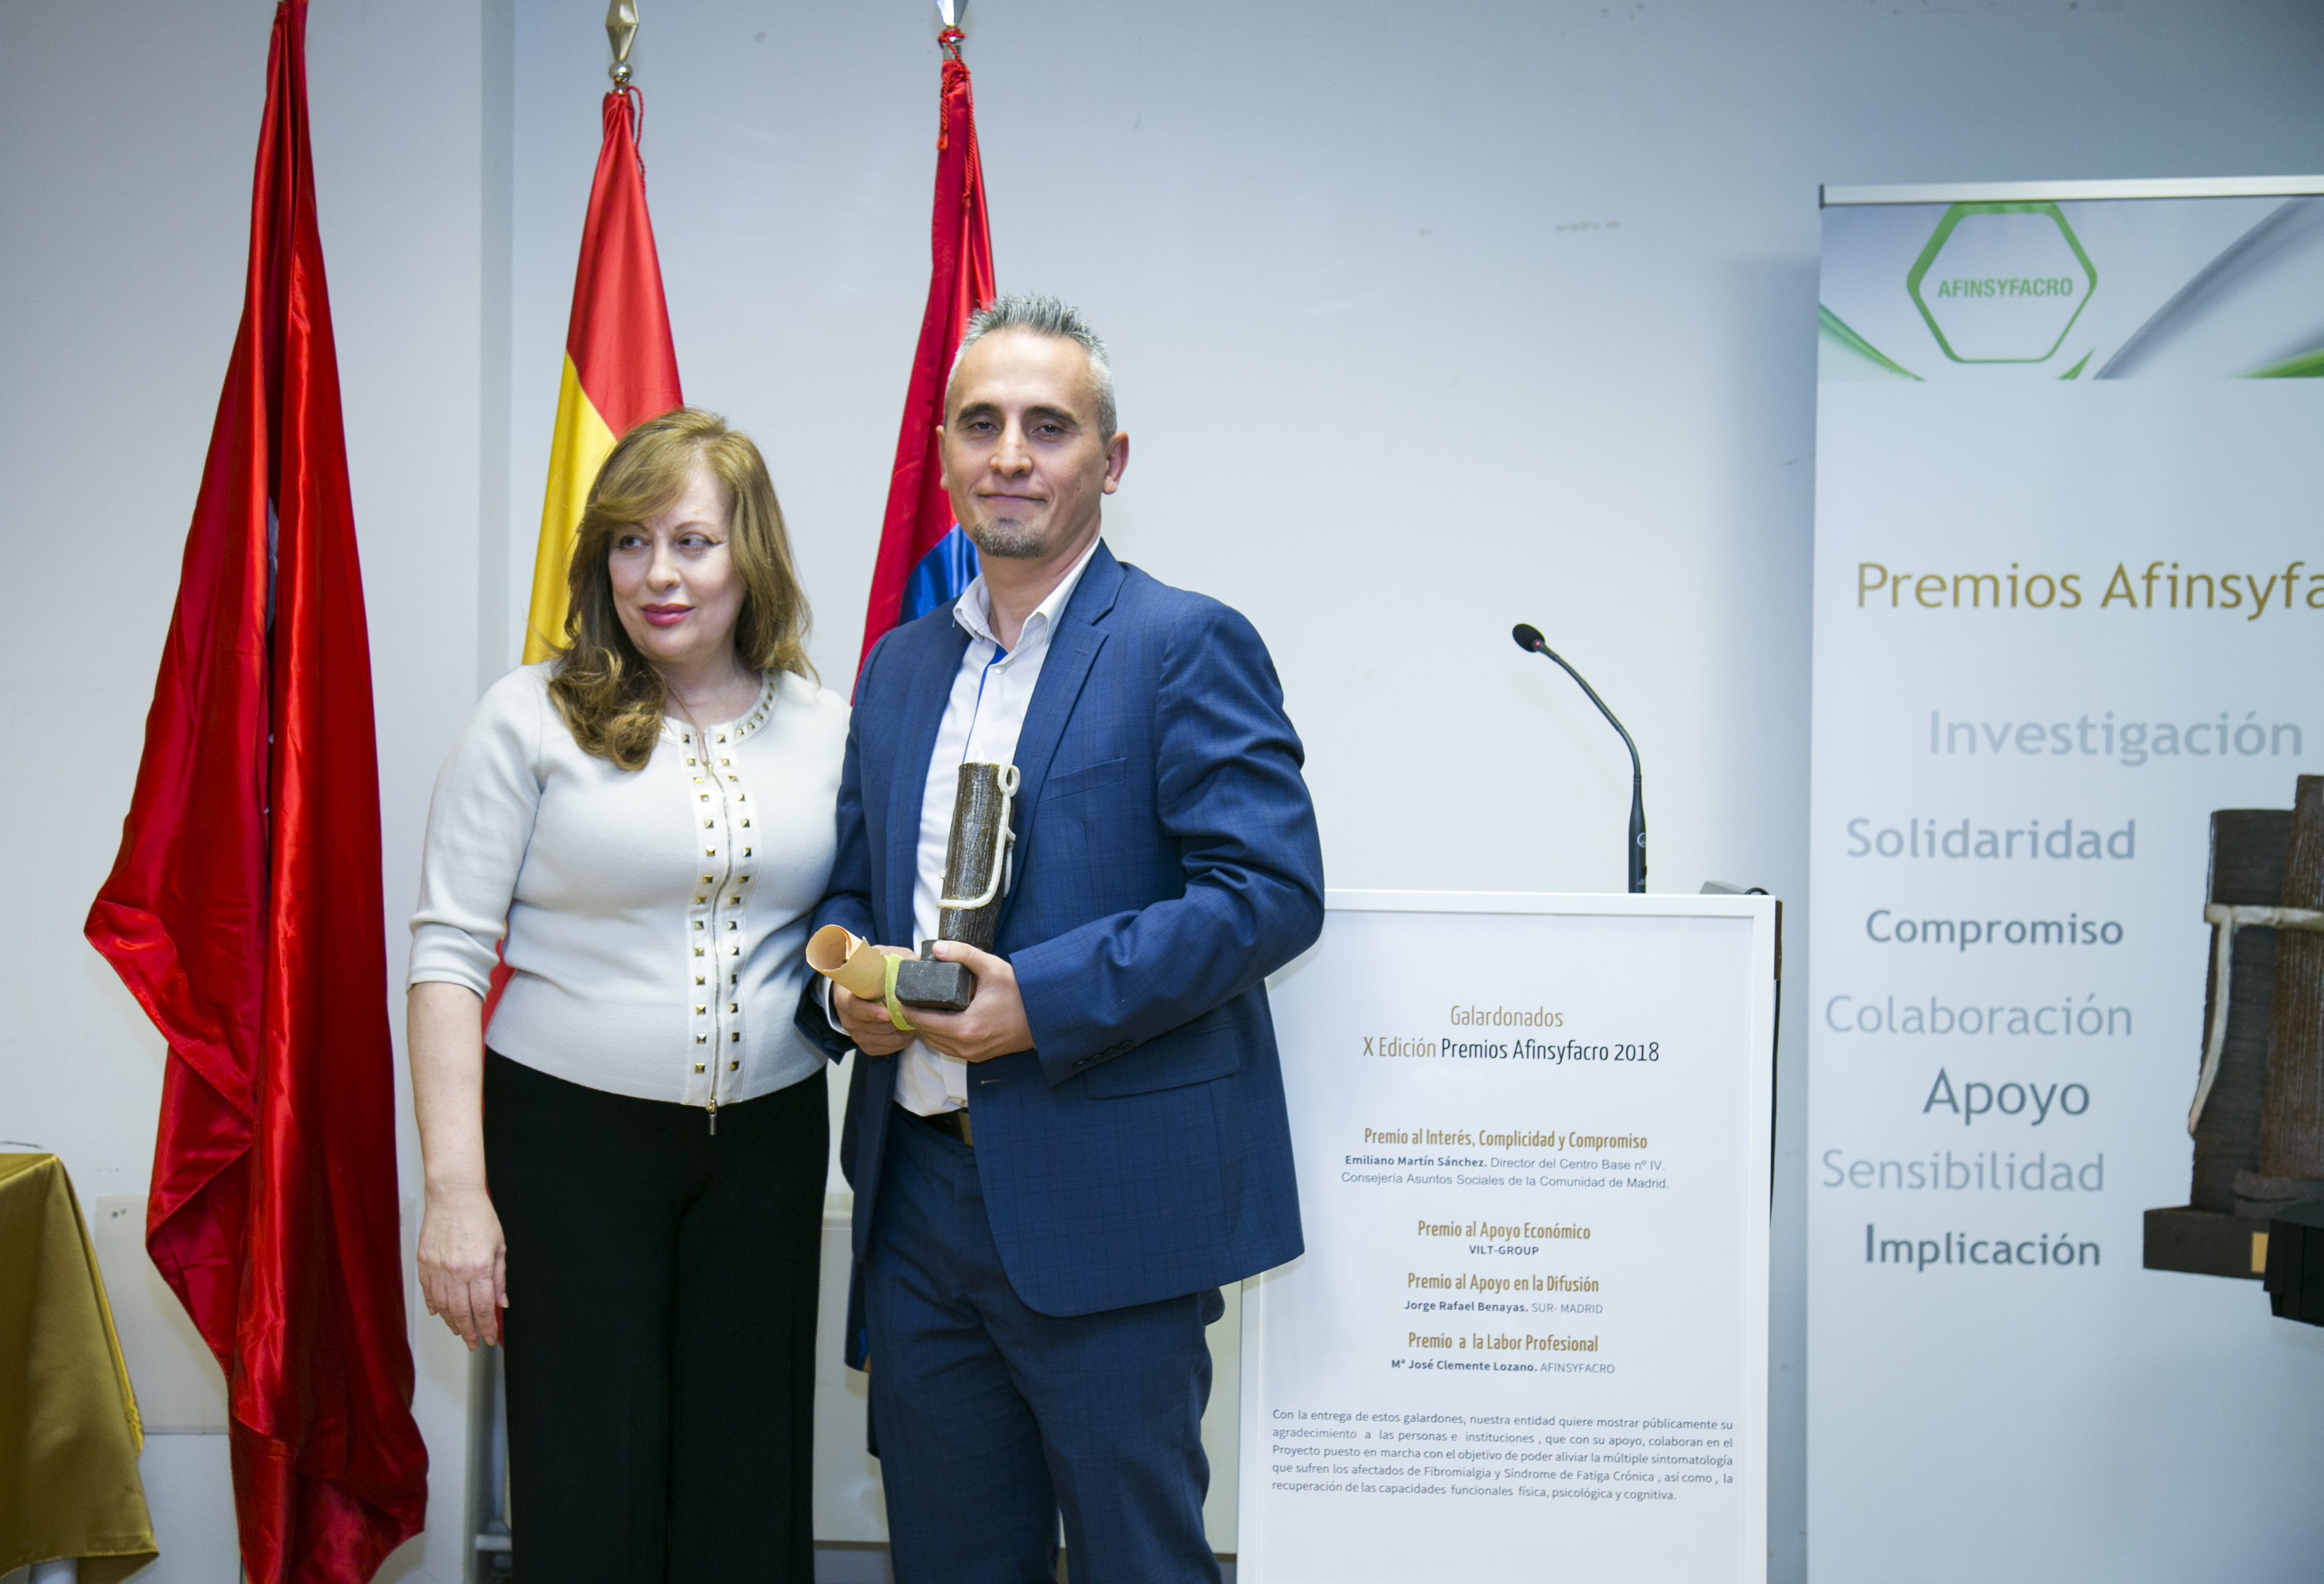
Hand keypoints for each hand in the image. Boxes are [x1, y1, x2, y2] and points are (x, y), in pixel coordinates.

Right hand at [417, 1185, 506, 1349]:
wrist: (452, 1196)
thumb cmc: (479, 1216)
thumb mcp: (499, 1246)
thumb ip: (499, 1278)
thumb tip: (502, 1303)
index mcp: (479, 1268)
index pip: (483, 1308)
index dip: (486, 1326)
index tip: (489, 1338)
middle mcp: (456, 1272)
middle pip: (461, 1312)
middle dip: (468, 1331)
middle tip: (473, 1342)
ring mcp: (437, 1269)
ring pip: (442, 1306)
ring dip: (451, 1322)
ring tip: (459, 1330)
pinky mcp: (423, 1263)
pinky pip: (428, 1292)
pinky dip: (434, 1305)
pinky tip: (439, 1313)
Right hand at [833, 945, 915, 1055]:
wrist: (857, 989)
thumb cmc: (870, 973)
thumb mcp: (882, 960)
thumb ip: (899, 959)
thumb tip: (918, 960)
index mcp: (845, 996)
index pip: (853, 1007)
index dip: (870, 1012)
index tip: (887, 1012)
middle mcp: (848, 1018)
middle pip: (870, 1027)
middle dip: (893, 1024)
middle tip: (912, 1017)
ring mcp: (857, 1033)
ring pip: (881, 1040)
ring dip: (899, 1034)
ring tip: (915, 1024)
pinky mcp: (867, 1044)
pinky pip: (885, 1049)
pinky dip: (899, 1043)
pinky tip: (908, 1032)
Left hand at [907, 941, 1033, 1063]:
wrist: (1045, 1016)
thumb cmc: (1021, 993)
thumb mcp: (992, 968)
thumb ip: (963, 954)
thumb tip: (936, 948)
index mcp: (965, 1027)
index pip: (921, 1021)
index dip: (906, 1007)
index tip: (899, 993)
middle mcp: (965, 1046)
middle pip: (925, 1034)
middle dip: (914, 1016)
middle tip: (908, 997)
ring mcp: (972, 1053)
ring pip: (935, 1043)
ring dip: (926, 1027)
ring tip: (922, 1005)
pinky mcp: (978, 1055)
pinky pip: (949, 1047)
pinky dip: (940, 1035)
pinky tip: (941, 1017)